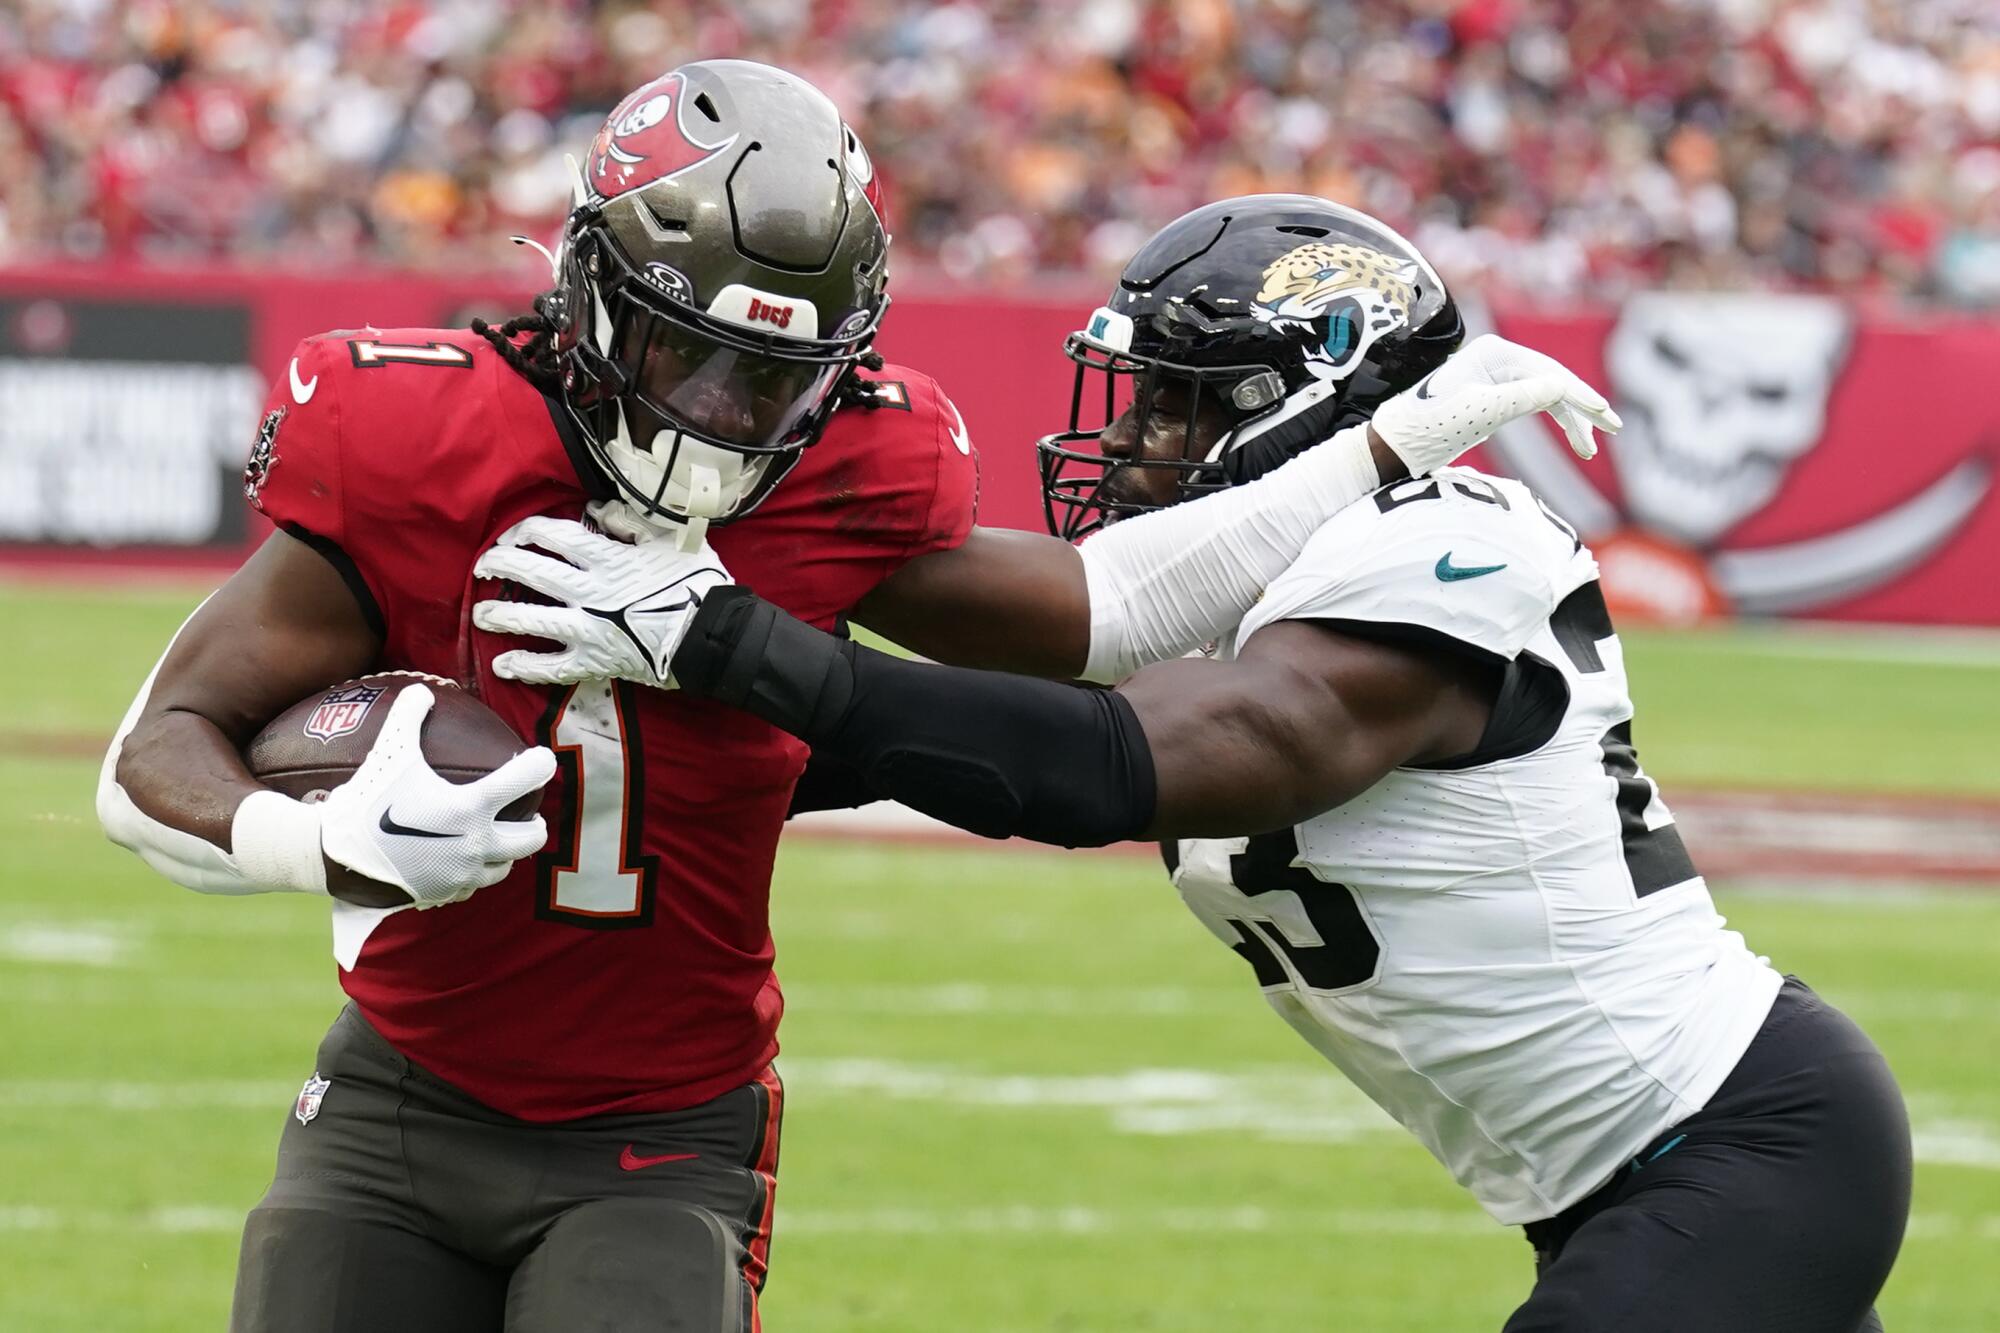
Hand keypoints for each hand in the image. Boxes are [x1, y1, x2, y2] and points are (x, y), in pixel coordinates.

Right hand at [317, 685, 553, 907]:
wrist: (336, 854)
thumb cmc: (367, 800)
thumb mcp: (389, 752)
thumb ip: (408, 717)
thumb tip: (421, 690)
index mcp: (471, 807)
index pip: (524, 781)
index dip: (540, 766)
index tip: (543, 760)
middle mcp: (476, 844)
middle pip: (532, 838)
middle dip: (536, 825)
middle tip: (530, 815)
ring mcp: (462, 874)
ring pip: (504, 867)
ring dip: (506, 853)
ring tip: (497, 839)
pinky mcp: (444, 894)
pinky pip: (471, 886)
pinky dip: (473, 874)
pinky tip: (462, 863)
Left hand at [471, 514, 734, 687]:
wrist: (717, 636)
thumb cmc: (699, 584)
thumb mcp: (670, 539)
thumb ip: (629, 522)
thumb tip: (596, 511)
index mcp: (607, 558)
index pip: (553, 535)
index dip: (526, 531)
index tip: (515, 534)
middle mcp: (590, 592)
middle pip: (533, 574)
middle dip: (501, 566)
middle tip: (484, 567)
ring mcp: (589, 630)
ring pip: (533, 620)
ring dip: (501, 616)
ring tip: (480, 615)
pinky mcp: (596, 662)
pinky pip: (553, 668)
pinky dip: (526, 667)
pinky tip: (502, 664)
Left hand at [1369, 333, 1619, 474]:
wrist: (1399, 444)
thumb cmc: (1431, 426)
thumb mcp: (1479, 413)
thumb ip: (1522, 398)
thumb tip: (1564, 387)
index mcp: (1495, 353)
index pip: (1549, 373)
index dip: (1580, 396)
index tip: (1605, 415)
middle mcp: (1499, 358)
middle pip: (1554, 381)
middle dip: (1583, 407)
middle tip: (1613, 427)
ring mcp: (1498, 376)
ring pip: (1548, 395)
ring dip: (1572, 420)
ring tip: (1591, 448)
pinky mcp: (1496, 396)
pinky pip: (1535, 405)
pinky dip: (1555, 422)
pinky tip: (1573, 440)